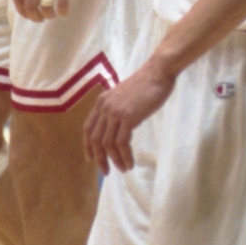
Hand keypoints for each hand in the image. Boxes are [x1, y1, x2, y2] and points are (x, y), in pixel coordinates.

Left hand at [11, 0, 90, 21]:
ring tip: (52, 14)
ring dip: (48, 15)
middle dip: (34, 16)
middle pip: (30, 6)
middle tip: (40, 18)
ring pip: (46, 8)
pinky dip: (62, 11)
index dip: (21, 10)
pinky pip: (63, 4)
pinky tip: (64, 11)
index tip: (26, 14)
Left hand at [84, 58, 175, 172]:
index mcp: (101, 102)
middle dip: (99, 158)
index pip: (88, 128)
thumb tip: (117, 131)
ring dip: (115, 160)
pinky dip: (125, 156)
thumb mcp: (124, 97)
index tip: (91, 160)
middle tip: (106, 171)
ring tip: (123, 168)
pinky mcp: (128, 117)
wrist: (158, 73)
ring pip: (108, 144)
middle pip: (95, 139)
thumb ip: (116, 110)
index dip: (87, 146)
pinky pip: (121, 143)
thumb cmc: (146, 85)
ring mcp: (115, 112)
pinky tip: (130, 162)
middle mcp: (105, 107)